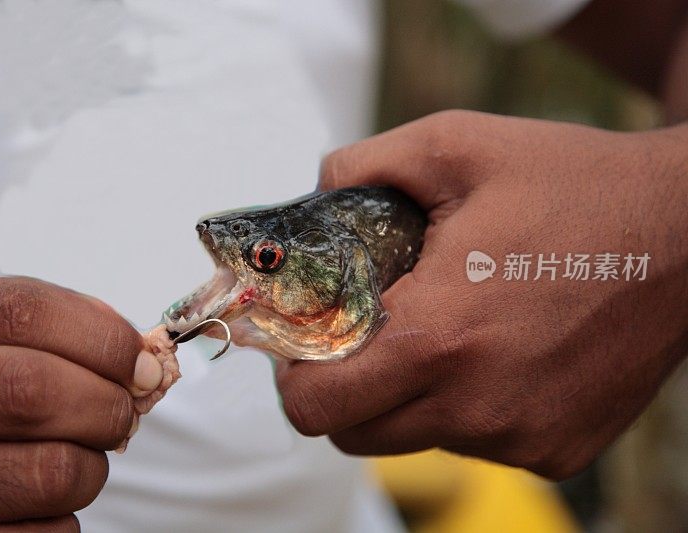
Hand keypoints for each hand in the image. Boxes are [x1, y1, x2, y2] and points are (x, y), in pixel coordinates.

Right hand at [0, 277, 163, 530]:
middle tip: (120, 415)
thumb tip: (134, 354)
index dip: (101, 336)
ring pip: (46, 473)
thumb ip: (41, 328)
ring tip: (74, 457)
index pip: (18, 312)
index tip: (140, 364)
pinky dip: (60, 519)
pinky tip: (35, 501)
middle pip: (30, 390)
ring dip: (89, 467)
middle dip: (105, 404)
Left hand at [276, 111, 687, 478]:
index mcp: (440, 338)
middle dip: (344, 390)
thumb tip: (315, 192)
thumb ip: (365, 166)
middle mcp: (478, 405)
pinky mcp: (558, 450)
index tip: (305, 349)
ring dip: (409, 396)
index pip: (321, 407)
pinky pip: (478, 441)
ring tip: (444, 332)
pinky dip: (467, 406)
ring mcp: (522, 437)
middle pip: (357, 434)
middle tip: (363, 337)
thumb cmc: (574, 186)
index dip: (297, 380)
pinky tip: (497, 351)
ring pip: (417, 438)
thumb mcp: (457, 146)